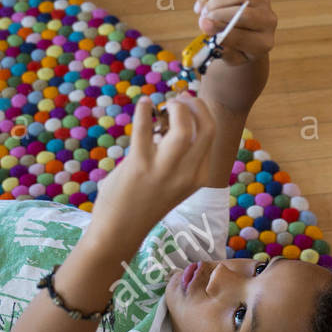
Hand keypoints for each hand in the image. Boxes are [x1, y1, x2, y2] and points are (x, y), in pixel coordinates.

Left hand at [89, 95, 216, 241]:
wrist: (120, 232)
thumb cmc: (144, 204)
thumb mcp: (173, 183)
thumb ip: (178, 158)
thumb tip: (169, 121)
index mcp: (199, 177)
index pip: (211, 135)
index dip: (202, 112)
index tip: (188, 105)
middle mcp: (187, 173)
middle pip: (206, 127)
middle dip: (195, 105)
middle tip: (178, 99)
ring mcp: (164, 170)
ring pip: (183, 127)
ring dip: (175, 107)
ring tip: (163, 104)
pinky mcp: (139, 166)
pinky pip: (145, 129)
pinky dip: (144, 111)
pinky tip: (144, 104)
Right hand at [192, 0, 276, 65]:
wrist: (247, 36)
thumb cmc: (236, 50)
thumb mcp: (230, 57)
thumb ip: (220, 46)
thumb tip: (206, 25)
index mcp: (263, 43)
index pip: (243, 36)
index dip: (221, 30)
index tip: (204, 26)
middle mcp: (268, 20)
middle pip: (244, 12)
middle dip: (218, 14)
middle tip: (202, 20)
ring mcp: (262, 1)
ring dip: (214, 1)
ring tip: (203, 13)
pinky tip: (203, 4)